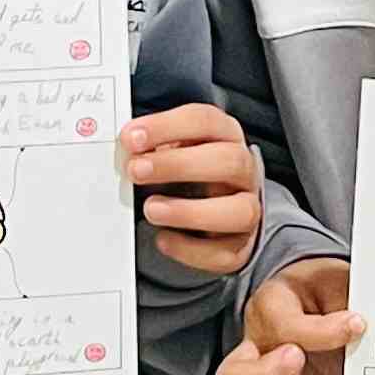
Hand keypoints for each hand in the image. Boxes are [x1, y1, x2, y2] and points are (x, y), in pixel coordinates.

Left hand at [124, 105, 260, 276]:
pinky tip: (163, 239)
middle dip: (178, 164)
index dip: (167, 127)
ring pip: (239, 211)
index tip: (132, 137)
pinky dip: (190, 249)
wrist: (218, 212)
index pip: (205, 121)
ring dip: (190, 211)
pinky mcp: (240, 246)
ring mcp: (247, 209)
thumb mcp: (175, 149)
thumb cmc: (191, 172)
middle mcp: (243, 171)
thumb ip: (154, 146)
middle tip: (137, 170)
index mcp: (226, 137)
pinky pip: (223, 252)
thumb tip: (126, 149)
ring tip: (151, 209)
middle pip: (228, 161)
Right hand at [215, 257, 366, 374]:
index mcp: (269, 306)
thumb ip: (346, 298)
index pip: (279, 324)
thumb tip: (357, 324)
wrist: (332, 304)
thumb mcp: (337, 280)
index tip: (356, 324)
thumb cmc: (330, 291)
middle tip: (297, 360)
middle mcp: (258, 348)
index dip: (319, 330)